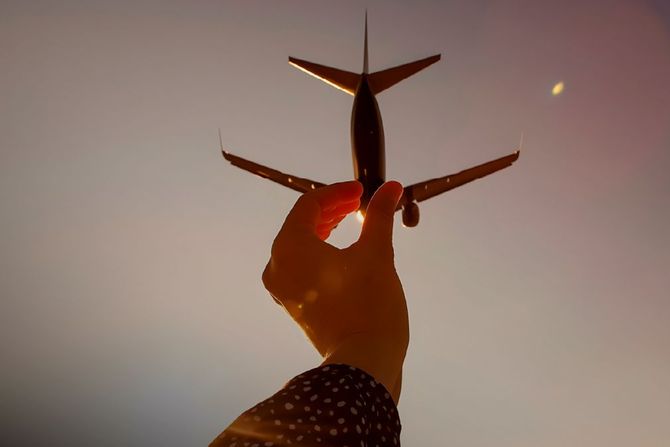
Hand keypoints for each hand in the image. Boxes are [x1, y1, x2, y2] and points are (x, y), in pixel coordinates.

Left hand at [262, 181, 407, 400]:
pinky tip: (343, 252)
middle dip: (331, 209)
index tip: (362, 190)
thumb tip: (391, 187)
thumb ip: (379, 215)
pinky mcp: (294, 305)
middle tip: (359, 203)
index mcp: (290, 247)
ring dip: (325, 230)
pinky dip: (321, 253)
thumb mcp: (376, 253)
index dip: (337, 192)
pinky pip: (302, 267)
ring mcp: (283, 289)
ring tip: (352, 221)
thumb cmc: (369, 303)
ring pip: (300, 246)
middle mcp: (277, 266)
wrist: (364, 363)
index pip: (309, 205)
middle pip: (301, 224)